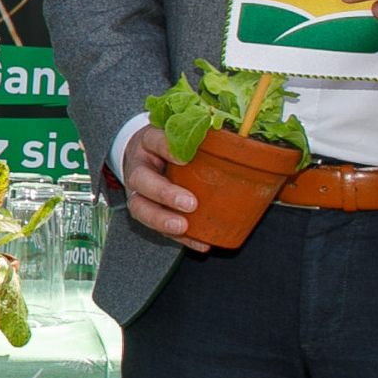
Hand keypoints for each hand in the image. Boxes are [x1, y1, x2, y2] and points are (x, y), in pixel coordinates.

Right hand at [117, 118, 206, 252]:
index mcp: (148, 143)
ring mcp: (138, 191)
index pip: (153, 140)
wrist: (145, 156)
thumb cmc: (170, 145)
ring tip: (183, 226)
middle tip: (189, 203)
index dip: (166, 148)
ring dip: (162, 219)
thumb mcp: (180, 133)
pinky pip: (158, 228)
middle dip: (164, 193)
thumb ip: (202, 136)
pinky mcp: (146, 211)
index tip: (184, 158)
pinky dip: (180, 238)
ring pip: (140, 207)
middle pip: (141, 180)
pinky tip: (200, 243)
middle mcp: (139, 168)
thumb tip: (239, 139)